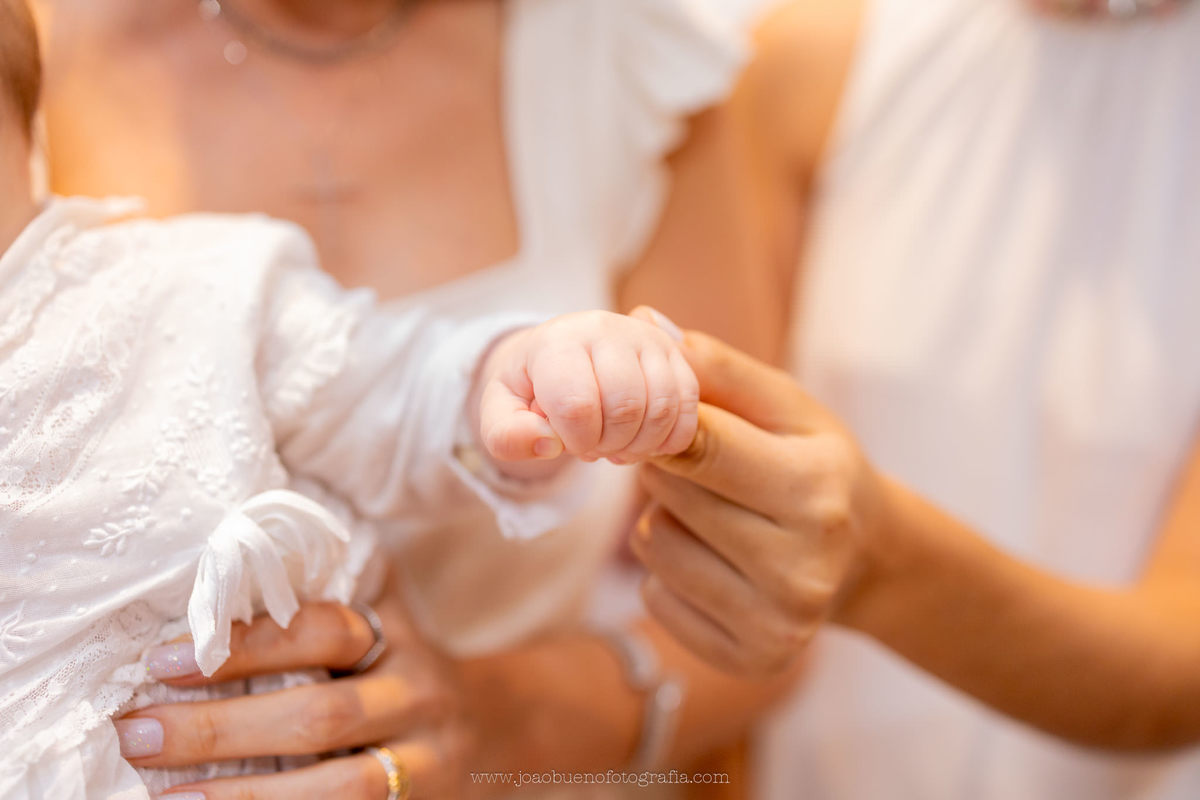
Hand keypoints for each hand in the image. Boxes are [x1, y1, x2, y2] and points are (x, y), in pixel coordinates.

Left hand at [116, 578, 471, 798]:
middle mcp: (415, 695)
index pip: (324, 631)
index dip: (246, 644)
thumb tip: (210, 579)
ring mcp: (423, 761)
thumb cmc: (396, 671)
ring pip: (339, 788)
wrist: (489, 728)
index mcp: (394, 637)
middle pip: (320, 715)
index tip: (162, 660)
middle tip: (139, 734)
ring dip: (245, 795)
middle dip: (221, 729)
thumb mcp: (378, 623)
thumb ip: (318, 598)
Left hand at [478, 309, 698, 464]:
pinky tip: (643, 442)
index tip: (567, 441)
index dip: (575, 440)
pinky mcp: (675, 353)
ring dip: (640, 445)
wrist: (561, 353)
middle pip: (625, 409)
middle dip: (608, 445)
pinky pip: (688, 408)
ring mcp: (646, 338)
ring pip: (662, 409)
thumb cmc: (531, 388)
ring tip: (616, 446)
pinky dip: (669, 439)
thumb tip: (547, 445)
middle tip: (593, 447)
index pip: (578, 406)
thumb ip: (508, 436)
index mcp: (558, 342)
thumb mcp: (501, 412)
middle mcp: (606, 329)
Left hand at [630, 329, 890, 674]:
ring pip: (652, 547)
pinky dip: (670, 575)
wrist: (867, 560)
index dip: (660, 424)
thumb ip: (718, 368)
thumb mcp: (786, 406)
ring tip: (715, 516)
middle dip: (669, 470)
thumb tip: (645, 325)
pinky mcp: (752, 661)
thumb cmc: (816, 465)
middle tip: (704, 467)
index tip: (646, 417)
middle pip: (669, 494)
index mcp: (817, 489)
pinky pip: (655, 599)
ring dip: (666, 522)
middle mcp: (804, 567)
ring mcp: (779, 624)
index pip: (699, 445)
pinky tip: (717, 564)